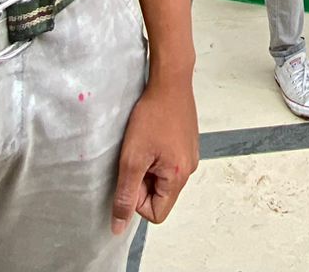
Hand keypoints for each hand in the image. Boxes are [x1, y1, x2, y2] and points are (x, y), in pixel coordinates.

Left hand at [111, 79, 198, 231]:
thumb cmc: (153, 115)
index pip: (156, 214)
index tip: (132, 174)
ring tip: (143, 144)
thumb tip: (119, 226)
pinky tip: (151, 136)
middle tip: (136, 156)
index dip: (138, 200)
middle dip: (143, 181)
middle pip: (160, 196)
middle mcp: (189, 169)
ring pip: (163, 178)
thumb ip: (125, 195)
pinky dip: (156, 155)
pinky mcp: (187, 143)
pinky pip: (168, 162)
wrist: (170, 82)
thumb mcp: (132, 159)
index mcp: (179, 177)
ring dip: (148, 167)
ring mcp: (190, 155)